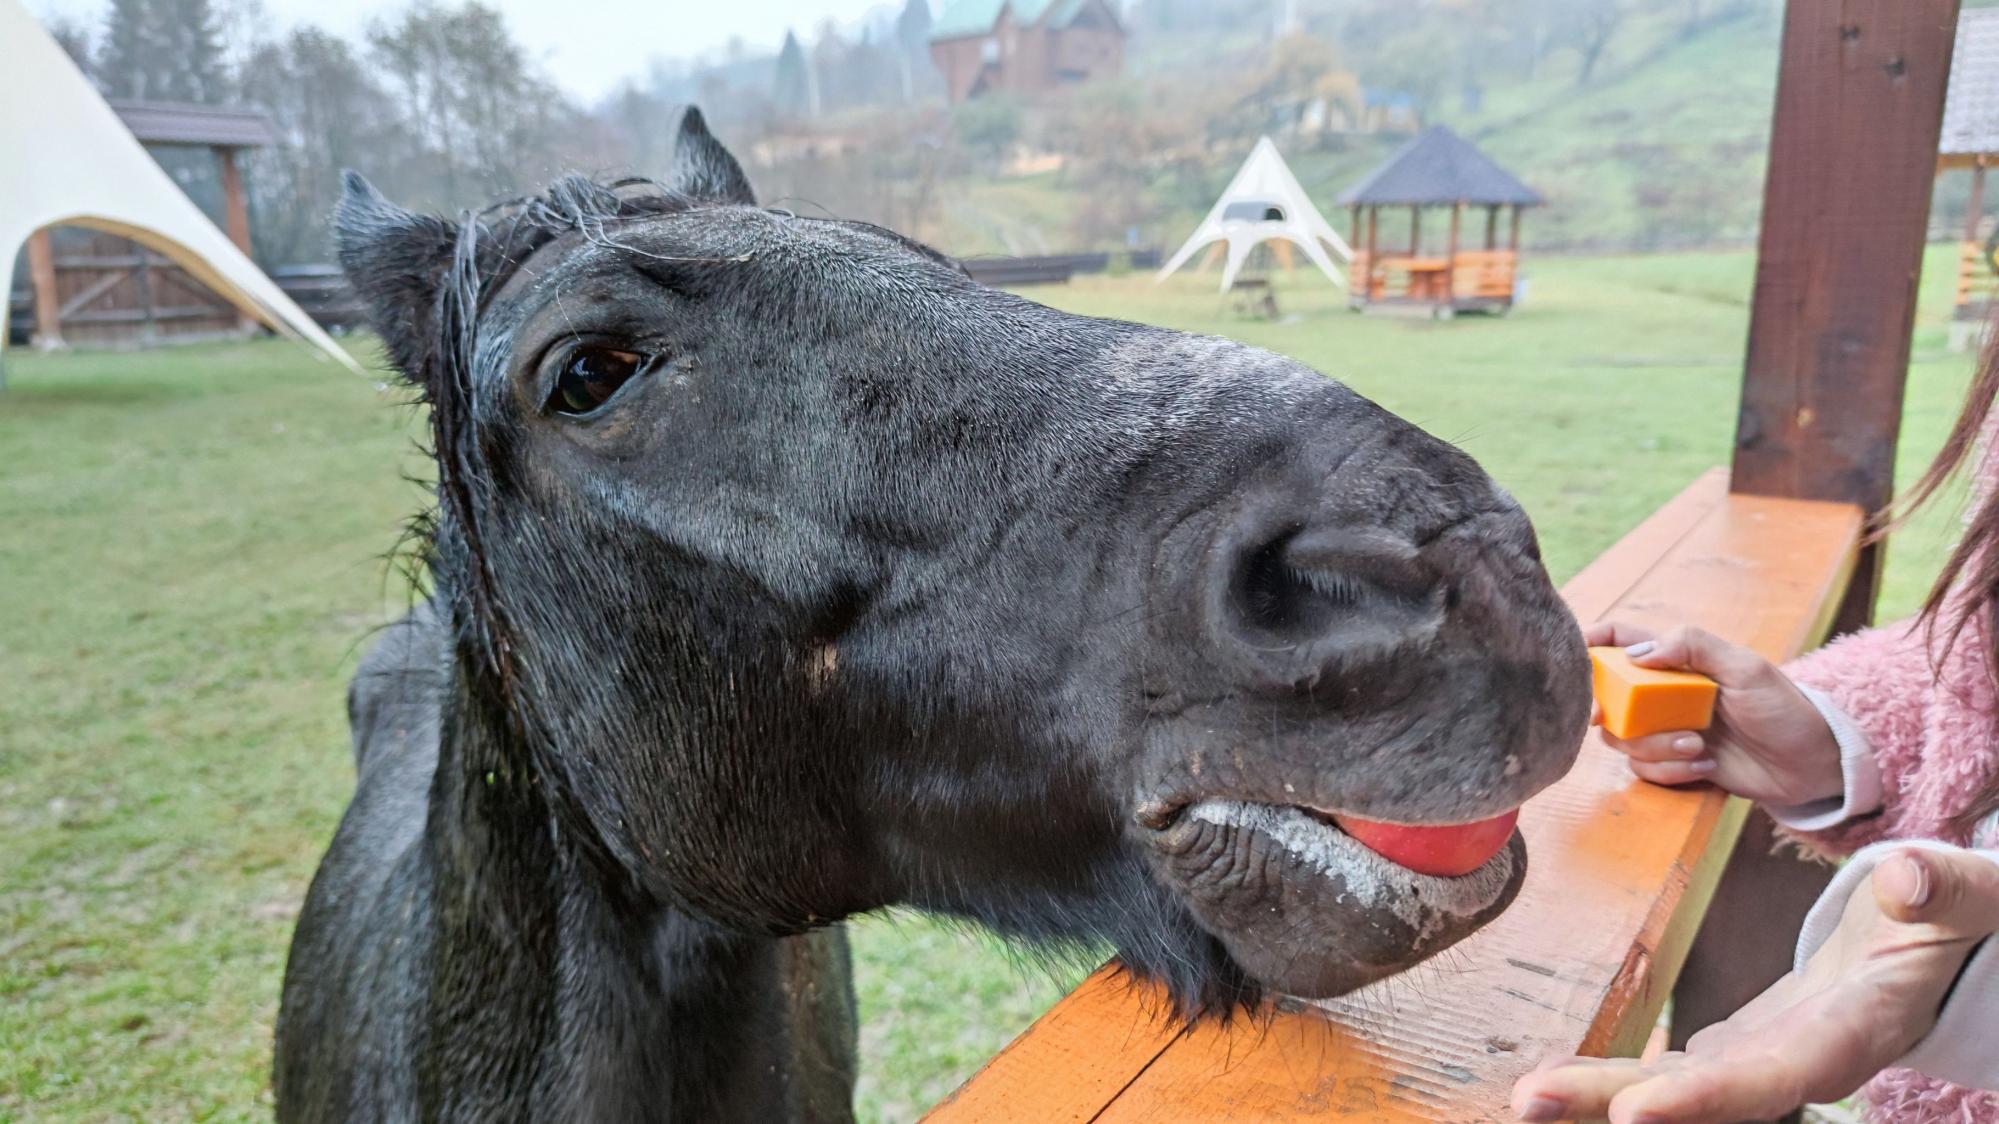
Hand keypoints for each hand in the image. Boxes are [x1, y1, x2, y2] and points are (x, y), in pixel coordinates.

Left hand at [1509, 847, 1998, 1123]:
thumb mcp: (1966, 896)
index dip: (1710, 1098)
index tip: (1635, 1110)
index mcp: (1855, 1030)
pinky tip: (1558, 1082)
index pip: (1777, 1074)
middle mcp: (1803, 1060)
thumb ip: (1944, 889)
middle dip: (1617, 1103)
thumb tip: (1911, 880)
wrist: (1949, 945)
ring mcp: (1767, 1060)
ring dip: (1601, 1096)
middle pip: (1705, 1095)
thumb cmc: (1955, 915)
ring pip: (1679, 1088)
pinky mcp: (1743, 1048)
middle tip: (1530, 1100)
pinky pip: (1674, 1072)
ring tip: (1525, 1098)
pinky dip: (1616, 1080)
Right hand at [1586, 622, 1843, 806]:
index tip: (1576, 652)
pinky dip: (1669, 771)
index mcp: (1679, 661)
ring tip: (1696, 747)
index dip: (1594, 641)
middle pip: (1610, 695)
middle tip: (1613, 718)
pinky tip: (1704, 766)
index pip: (1623, 639)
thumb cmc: (1785, 708)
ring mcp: (1668, 729)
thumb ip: (1693, 647)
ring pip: (1623, 737)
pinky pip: (1644, 768)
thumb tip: (1637, 654)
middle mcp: (1665, 694)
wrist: (1813, 764)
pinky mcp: (1676, 763)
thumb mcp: (1745, 668)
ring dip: (1653, 746)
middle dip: (1613, 710)